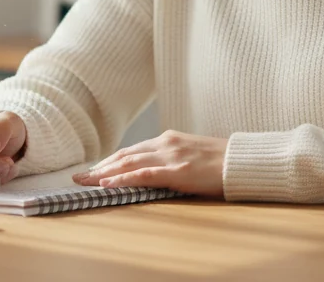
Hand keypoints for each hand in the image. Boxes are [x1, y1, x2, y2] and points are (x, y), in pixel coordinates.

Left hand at [71, 130, 226, 196]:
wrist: (245, 161)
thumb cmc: (222, 162)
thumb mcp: (192, 156)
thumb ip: (172, 160)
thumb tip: (155, 172)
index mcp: (169, 139)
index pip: (131, 151)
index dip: (109, 161)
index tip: (92, 170)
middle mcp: (166, 143)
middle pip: (124, 155)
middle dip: (99, 167)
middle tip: (79, 178)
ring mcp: (171, 156)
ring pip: (128, 163)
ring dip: (103, 174)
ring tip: (85, 182)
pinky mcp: (178, 171)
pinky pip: (144, 174)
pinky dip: (123, 178)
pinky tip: (108, 184)